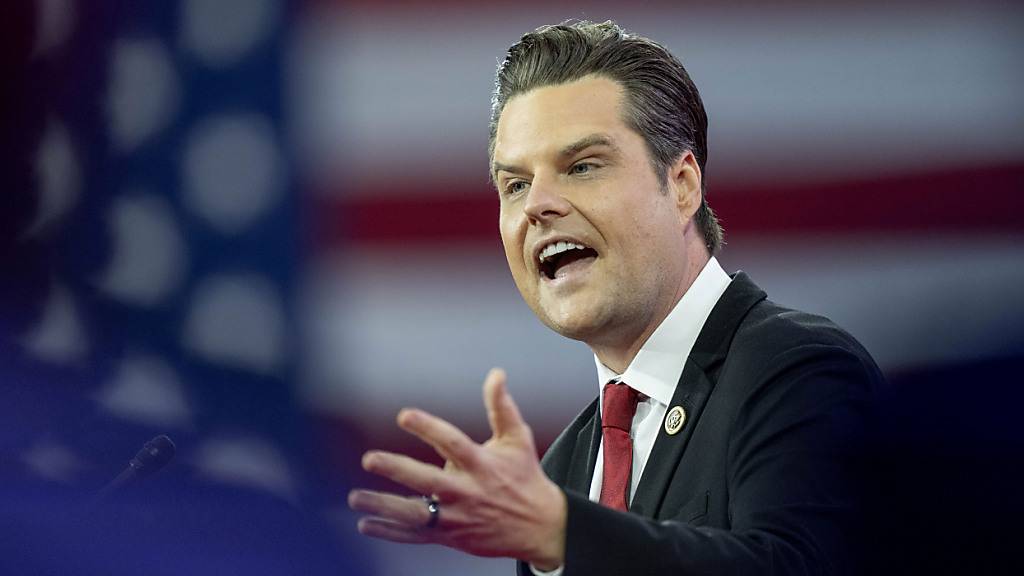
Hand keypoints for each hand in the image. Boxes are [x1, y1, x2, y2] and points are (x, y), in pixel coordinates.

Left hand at [348, 368, 566, 568]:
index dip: (427, 427)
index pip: (451, 442)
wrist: (540, 527)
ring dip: (384, 506)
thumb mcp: (518, 439)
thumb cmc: (525, 476)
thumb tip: (496, 373)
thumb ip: (501, 406)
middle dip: (397, 470)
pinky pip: (416, 536)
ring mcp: (458, 517)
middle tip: (369, 459)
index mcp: (481, 464)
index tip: (403, 415)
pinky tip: (364, 524)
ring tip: (354, 497)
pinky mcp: (452, 536)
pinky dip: (390, 532)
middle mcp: (467, 491)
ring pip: (416, 514)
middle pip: (427, 481)